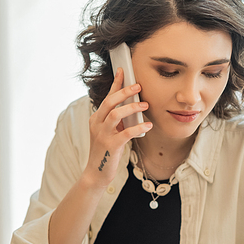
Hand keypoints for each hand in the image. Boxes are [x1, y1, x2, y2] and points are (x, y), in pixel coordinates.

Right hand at [85, 68, 151, 187]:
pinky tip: (148, 126)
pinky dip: (138, 128)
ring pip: (115, 115)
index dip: (115, 83)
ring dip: (131, 108)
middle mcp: (96, 124)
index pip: (106, 97)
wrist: (96, 173)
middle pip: (109, 102)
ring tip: (145, 105)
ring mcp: (102, 135)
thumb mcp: (109, 132)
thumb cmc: (106, 151)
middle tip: (138, 86)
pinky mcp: (110, 146)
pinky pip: (125, 133)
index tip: (123, 71)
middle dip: (124, 92)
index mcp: (96, 119)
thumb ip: (117, 121)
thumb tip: (132, 107)